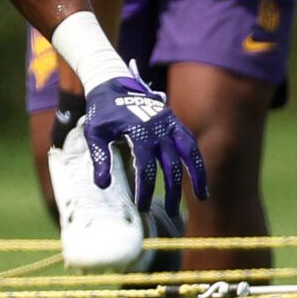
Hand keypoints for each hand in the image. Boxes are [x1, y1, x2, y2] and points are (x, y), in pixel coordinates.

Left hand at [83, 75, 205, 220]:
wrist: (113, 85)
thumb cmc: (102, 113)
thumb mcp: (94, 133)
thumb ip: (100, 158)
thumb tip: (103, 185)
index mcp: (138, 130)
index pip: (145, 166)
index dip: (144, 188)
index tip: (141, 205)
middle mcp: (158, 127)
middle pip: (170, 164)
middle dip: (171, 190)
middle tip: (168, 211)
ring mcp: (169, 123)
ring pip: (189, 152)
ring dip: (197, 175)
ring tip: (202, 197)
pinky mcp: (175, 122)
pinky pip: (190, 143)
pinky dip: (197, 161)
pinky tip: (201, 179)